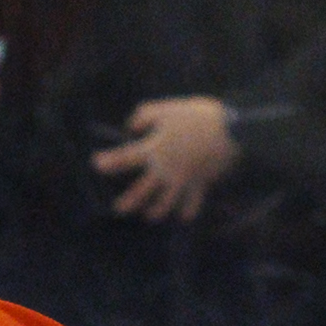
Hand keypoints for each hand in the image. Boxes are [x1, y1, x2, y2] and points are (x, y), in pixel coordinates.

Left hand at [92, 96, 241, 222]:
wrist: (229, 130)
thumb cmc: (196, 116)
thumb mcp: (166, 109)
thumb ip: (143, 116)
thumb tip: (131, 128)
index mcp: (154, 150)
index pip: (124, 159)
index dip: (108, 162)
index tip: (96, 163)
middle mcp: (165, 170)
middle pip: (141, 191)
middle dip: (128, 202)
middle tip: (119, 209)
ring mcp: (182, 180)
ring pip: (165, 203)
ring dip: (156, 212)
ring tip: (149, 216)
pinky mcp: (200, 184)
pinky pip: (192, 203)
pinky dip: (188, 211)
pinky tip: (183, 216)